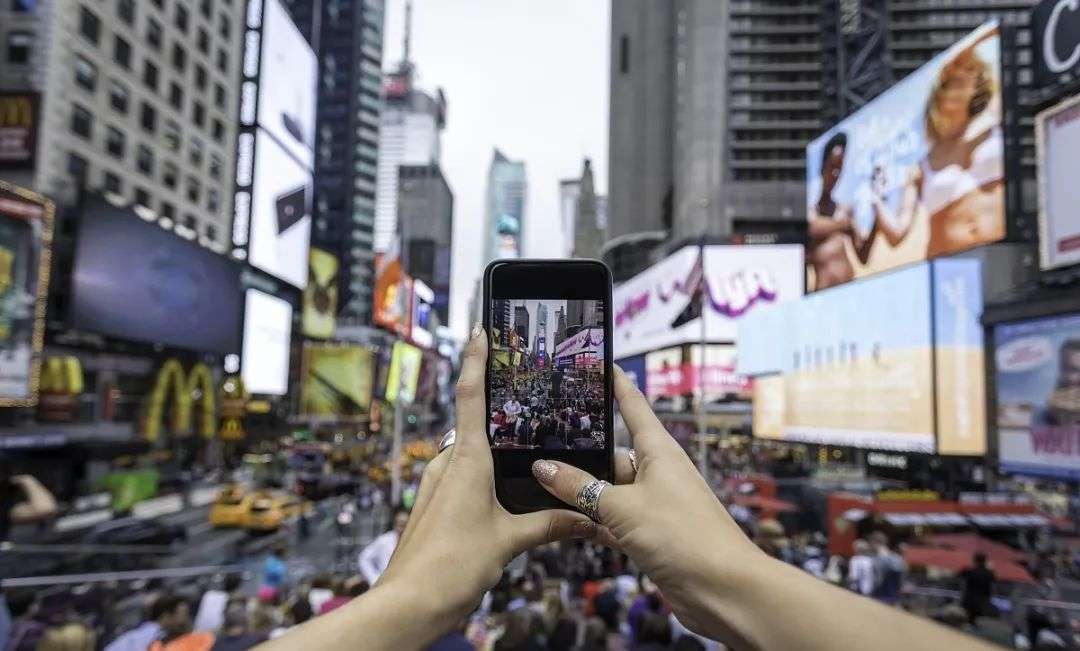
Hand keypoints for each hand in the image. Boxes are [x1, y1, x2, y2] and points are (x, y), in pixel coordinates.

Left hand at [376, 325, 594, 622]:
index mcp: (466, 459)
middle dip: (499, 413)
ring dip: (492, 452)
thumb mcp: (510, 542)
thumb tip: (590, 518)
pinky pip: (461, 478)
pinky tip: (501, 495)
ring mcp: (436, 484)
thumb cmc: (452, 567)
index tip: (480, 327)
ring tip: (522, 452)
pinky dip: (482, 477)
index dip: (476, 358)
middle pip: (475, 425)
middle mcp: (448, 464)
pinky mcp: (433, 505)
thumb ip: (552, 524)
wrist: (409, 604)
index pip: (471, 395)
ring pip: (469, 455)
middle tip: (524, 395)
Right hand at [530, 367, 762, 638]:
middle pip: (613, 455)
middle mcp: (658, 474)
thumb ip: (579, 487)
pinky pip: (613, 521)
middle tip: (539, 439)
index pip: (633, 408)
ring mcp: (654, 506)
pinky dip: (591, 522)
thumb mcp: (621, 507)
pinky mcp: (651, 536)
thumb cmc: (681, 535)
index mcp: (659, 452)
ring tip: (537, 480)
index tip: (600, 364)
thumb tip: (543, 467)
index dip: (617, 385)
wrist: (723, 590)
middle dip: (581, 452)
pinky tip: (561, 522)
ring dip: (581, 492)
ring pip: (609, 491)